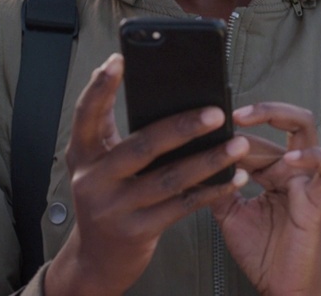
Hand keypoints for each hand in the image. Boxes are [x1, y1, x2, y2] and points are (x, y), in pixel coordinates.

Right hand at [45, 54, 249, 295]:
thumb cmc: (107, 199)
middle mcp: (93, 180)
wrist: (96, 260)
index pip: (86, 115)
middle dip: (182, 127)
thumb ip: (117, 135)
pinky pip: (182, 206)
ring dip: (209, 160)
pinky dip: (210, 190)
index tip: (118, 60)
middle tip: (216, 111)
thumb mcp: (99, 165)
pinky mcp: (137, 231)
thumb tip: (160, 96)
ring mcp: (115, 208)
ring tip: (238, 144)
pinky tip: (233, 178)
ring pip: (169, 178)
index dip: (100, 87)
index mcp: (82, 156)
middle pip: (142, 146)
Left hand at [210, 102, 320, 295]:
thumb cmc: (262, 253)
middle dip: (260, 112)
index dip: (235, 132)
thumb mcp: (229, 213)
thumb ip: (219, 185)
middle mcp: (291, 171)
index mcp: (272, 172)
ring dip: (279, 117)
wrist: (282, 287)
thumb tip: (195, 160)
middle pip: (287, 121)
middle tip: (231, 115)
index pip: (256, 137)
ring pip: (306, 130)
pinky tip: (288, 158)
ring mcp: (307, 182)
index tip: (209, 129)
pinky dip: (314, 158)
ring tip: (249, 120)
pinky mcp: (319, 200)